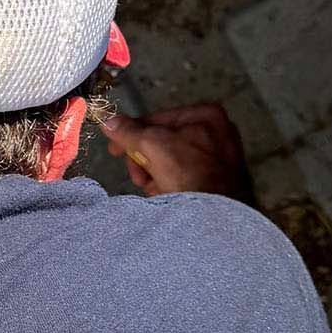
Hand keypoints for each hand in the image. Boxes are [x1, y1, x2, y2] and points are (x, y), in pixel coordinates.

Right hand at [103, 102, 254, 200]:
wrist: (216, 217)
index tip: (115, 149)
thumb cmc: (191, 177)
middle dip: (145, 161)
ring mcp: (220, 157)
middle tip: (138, 177)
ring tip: (155, 188)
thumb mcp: (151, 146)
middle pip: (163, 141)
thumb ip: (128, 132)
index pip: (156, 119)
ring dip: (155, 175)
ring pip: (172, 160)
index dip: (131, 134)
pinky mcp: (219, 180)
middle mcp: (218, 132)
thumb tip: (110, 123)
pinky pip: (186, 176)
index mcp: (206, 115)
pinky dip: (171, 184)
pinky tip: (167, 194)